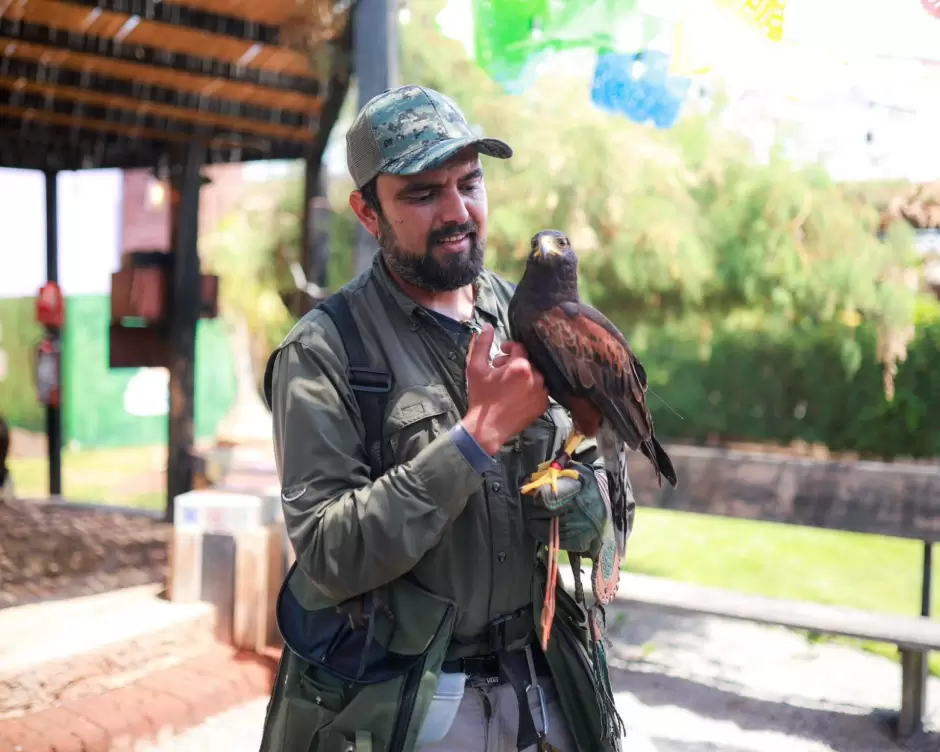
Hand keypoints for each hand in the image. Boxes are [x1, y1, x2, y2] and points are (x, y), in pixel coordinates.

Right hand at [461, 324, 549, 455]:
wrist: (487, 428)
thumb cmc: (480, 397)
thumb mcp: (476, 368)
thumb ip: (482, 344)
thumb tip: (488, 326)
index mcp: (520, 366)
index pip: (519, 347)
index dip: (508, 348)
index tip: (500, 353)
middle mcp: (536, 377)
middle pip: (528, 361)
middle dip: (514, 363)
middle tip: (499, 371)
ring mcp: (542, 392)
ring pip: (534, 375)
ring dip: (523, 376)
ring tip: (508, 384)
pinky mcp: (543, 405)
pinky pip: (539, 390)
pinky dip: (530, 389)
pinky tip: (516, 395)